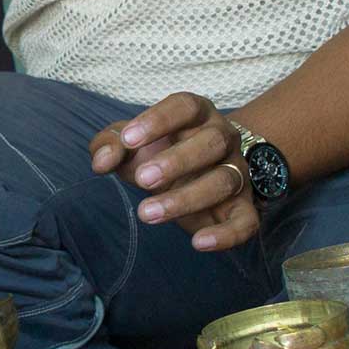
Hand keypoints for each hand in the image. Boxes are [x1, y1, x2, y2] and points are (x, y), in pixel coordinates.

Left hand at [89, 91, 259, 253]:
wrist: (195, 172)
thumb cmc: (156, 151)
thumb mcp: (129, 143)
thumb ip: (110, 144)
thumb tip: (102, 161)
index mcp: (197, 113)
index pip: (185, 106)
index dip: (158, 120)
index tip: (128, 139)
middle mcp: (222, 138)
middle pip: (211, 142)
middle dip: (177, 161)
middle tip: (142, 179)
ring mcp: (236, 171)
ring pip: (223, 181)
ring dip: (186, 198)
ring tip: (147, 213)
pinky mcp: (243, 206)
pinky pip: (246, 221)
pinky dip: (227, 234)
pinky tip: (198, 243)